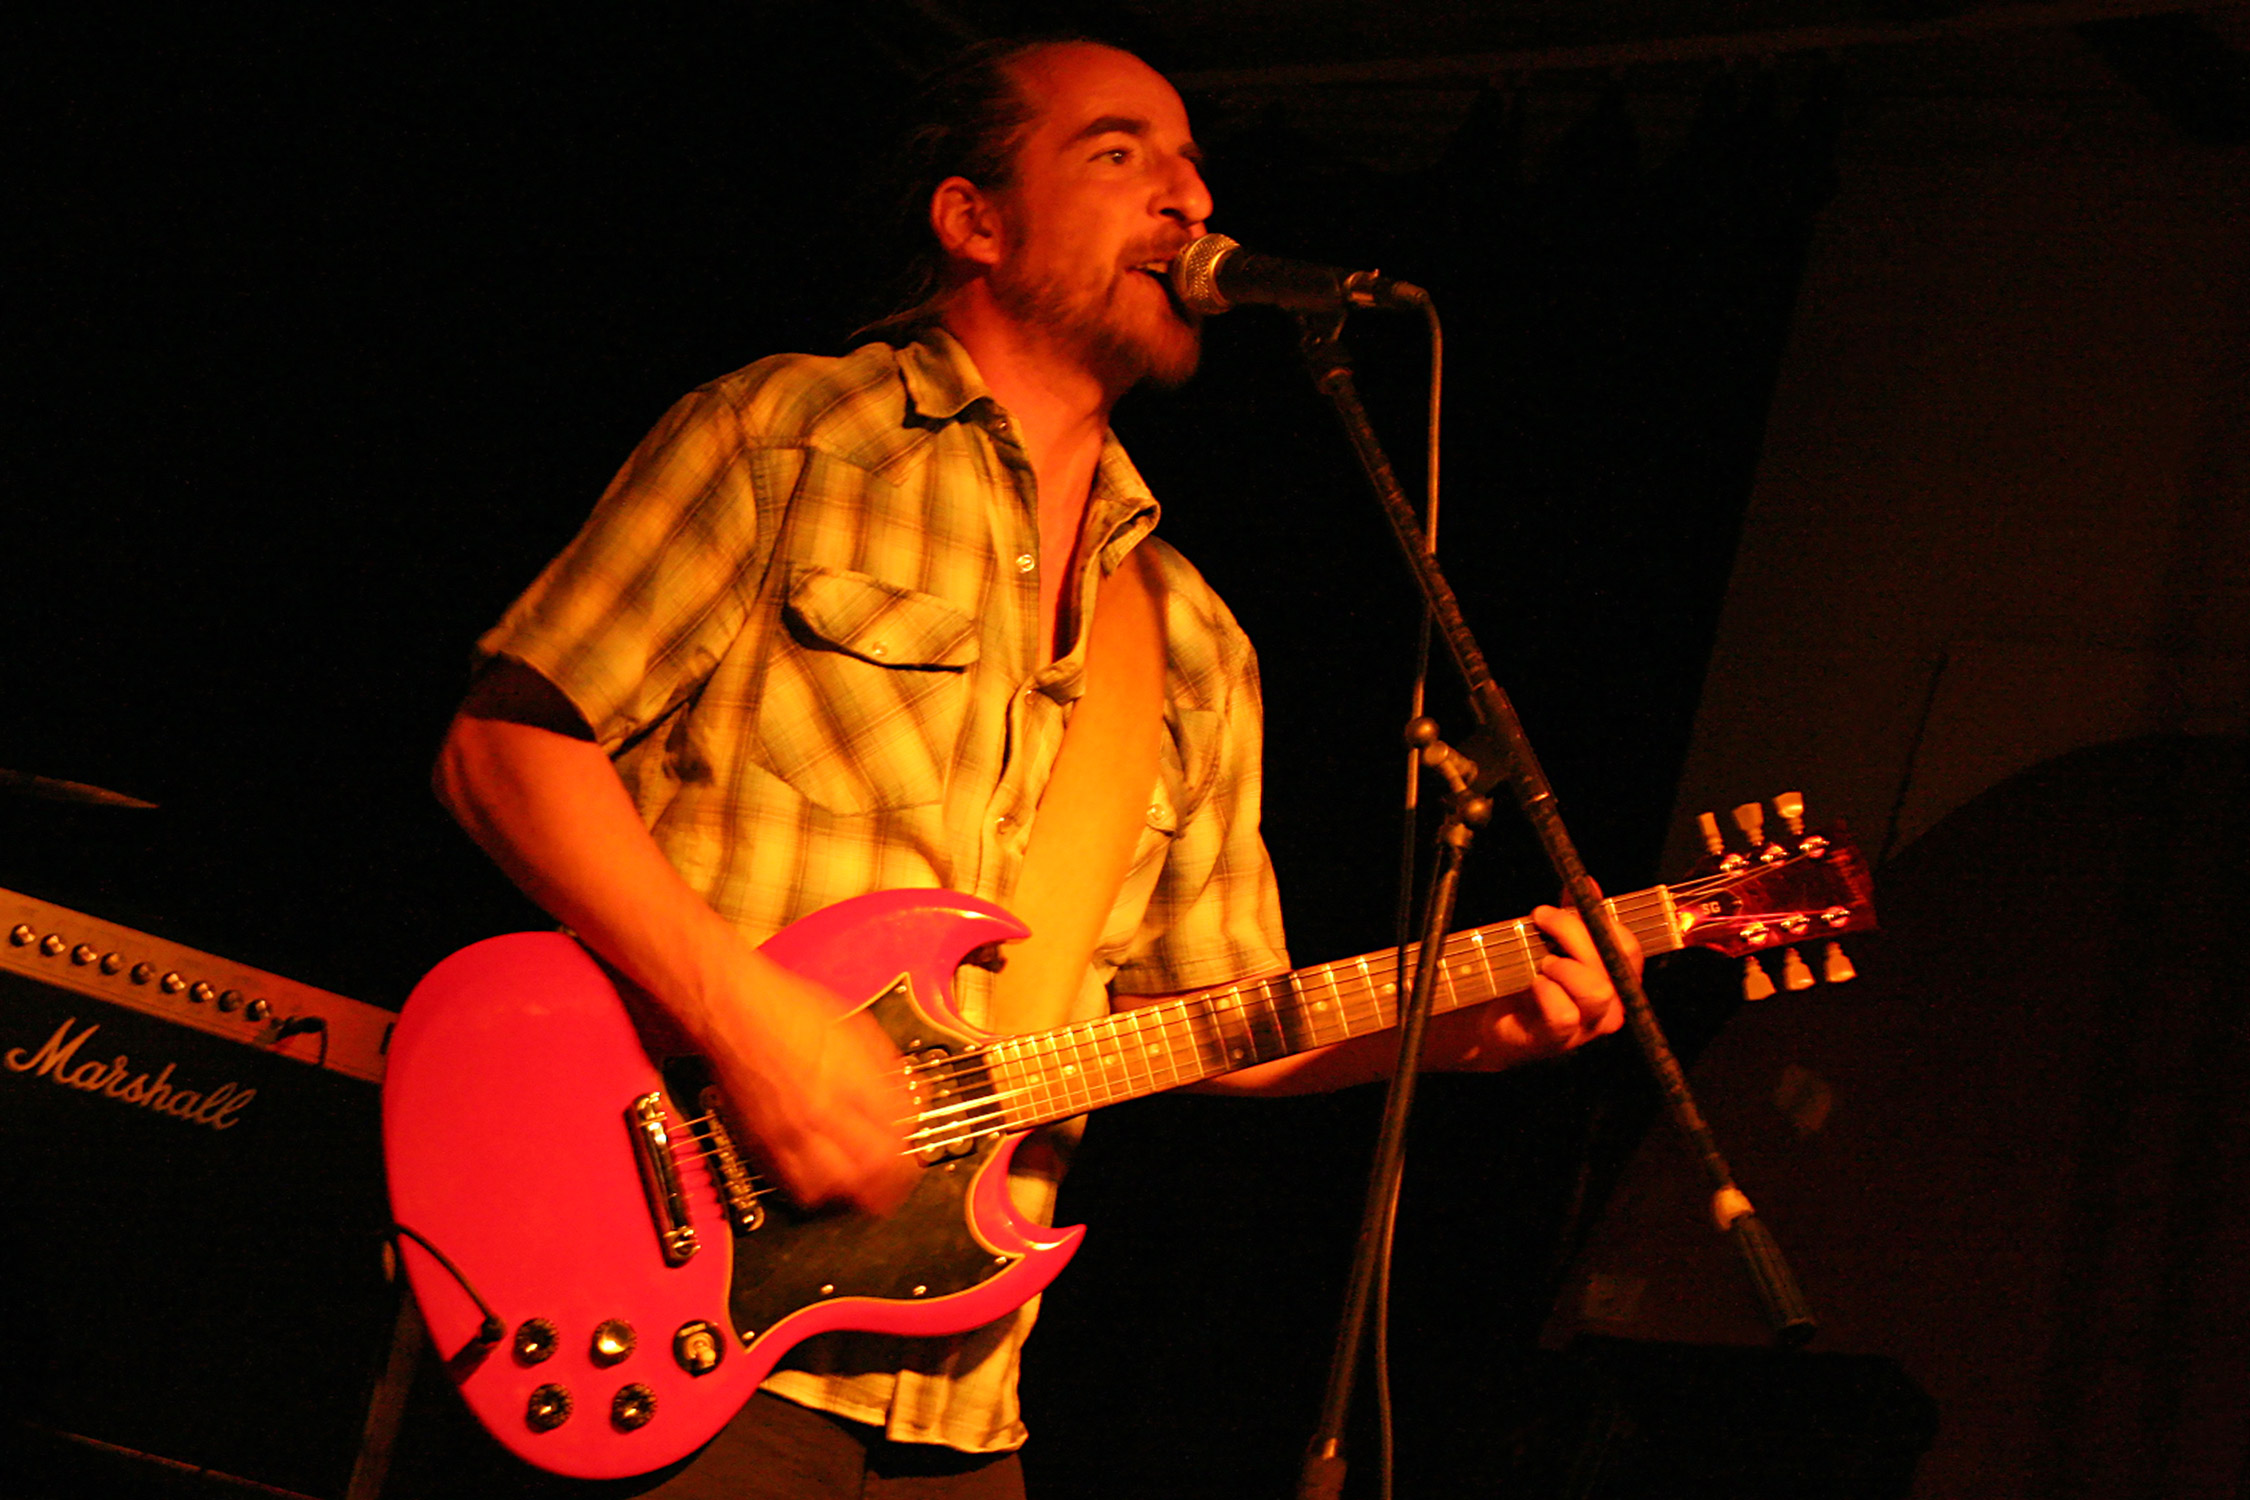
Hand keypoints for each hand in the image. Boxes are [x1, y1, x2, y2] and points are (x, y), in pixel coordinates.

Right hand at [691, 951, 916, 1216]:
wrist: (734, 1011)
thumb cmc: (789, 1010)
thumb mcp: (855, 1027)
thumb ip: (886, 1067)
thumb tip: (912, 1096)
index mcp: (851, 1079)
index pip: (897, 1130)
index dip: (912, 1143)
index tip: (913, 1144)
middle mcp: (823, 1110)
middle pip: (872, 1166)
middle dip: (894, 1180)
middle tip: (900, 1178)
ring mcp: (791, 1131)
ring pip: (836, 1186)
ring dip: (857, 1191)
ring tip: (867, 1187)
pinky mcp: (763, 1143)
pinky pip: (796, 1186)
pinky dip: (818, 1191)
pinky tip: (827, 1182)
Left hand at [1428, 896, 1633, 1068]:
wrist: (1495, 1020)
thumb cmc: (1531, 978)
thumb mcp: (1553, 942)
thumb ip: (1574, 914)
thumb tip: (1588, 883)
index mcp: (1616, 977)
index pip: (1630, 947)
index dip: (1601, 920)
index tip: (1570, 902)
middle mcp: (1612, 1004)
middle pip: (1612, 962)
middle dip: (1575, 932)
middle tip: (1542, 918)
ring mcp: (1588, 1026)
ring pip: (1596, 991)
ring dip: (1564, 966)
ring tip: (1541, 961)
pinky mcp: (1559, 1039)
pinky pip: (1564, 1013)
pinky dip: (1546, 991)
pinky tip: (1534, 983)